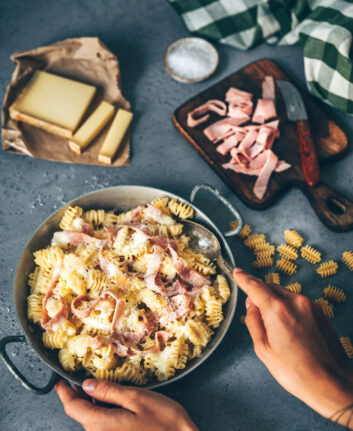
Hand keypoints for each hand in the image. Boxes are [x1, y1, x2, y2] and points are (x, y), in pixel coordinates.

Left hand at [55, 378, 197, 430]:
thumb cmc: (163, 422)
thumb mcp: (136, 398)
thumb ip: (108, 391)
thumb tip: (86, 384)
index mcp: (101, 424)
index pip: (73, 408)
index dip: (64, 393)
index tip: (59, 382)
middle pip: (81, 414)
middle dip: (79, 396)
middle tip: (81, 379)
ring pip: (92, 420)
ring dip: (92, 404)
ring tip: (99, 387)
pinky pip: (102, 426)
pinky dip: (102, 412)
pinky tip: (112, 402)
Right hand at [233, 268, 352, 427]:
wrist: (332, 382)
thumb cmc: (295, 371)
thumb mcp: (263, 349)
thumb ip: (253, 322)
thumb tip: (251, 305)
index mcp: (277, 310)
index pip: (255, 286)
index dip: (244, 279)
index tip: (237, 272)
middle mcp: (295, 302)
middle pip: (270, 288)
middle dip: (261, 295)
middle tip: (257, 314)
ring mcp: (310, 305)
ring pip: (285, 294)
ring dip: (276, 303)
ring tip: (277, 329)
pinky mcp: (320, 311)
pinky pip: (298, 302)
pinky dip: (289, 308)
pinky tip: (291, 329)